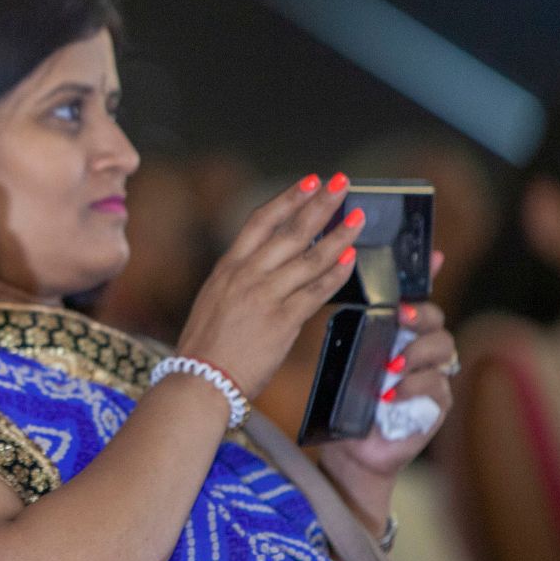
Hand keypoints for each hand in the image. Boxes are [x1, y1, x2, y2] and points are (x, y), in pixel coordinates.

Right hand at [177, 173, 360, 399]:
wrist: (200, 379)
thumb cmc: (206, 347)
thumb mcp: (214, 301)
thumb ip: (240, 282)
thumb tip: (268, 269)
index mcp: (227, 268)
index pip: (260, 221)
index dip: (287, 198)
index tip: (309, 181)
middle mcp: (245, 275)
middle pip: (290, 230)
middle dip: (319, 204)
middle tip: (342, 183)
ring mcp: (264, 296)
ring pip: (309, 257)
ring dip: (339, 235)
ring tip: (359, 218)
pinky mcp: (281, 321)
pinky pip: (316, 292)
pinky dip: (336, 273)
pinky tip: (352, 259)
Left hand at [320, 253, 454, 484]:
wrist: (354, 445)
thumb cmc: (350, 396)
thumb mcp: (347, 356)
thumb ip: (355, 329)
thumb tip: (335, 285)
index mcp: (401, 332)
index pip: (418, 296)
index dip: (428, 275)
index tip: (434, 256)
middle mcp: (423, 347)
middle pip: (437, 318)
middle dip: (422, 314)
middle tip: (402, 316)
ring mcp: (435, 374)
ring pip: (443, 349)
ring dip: (415, 353)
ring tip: (390, 365)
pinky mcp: (438, 404)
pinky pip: (437, 386)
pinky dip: (412, 387)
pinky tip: (389, 393)